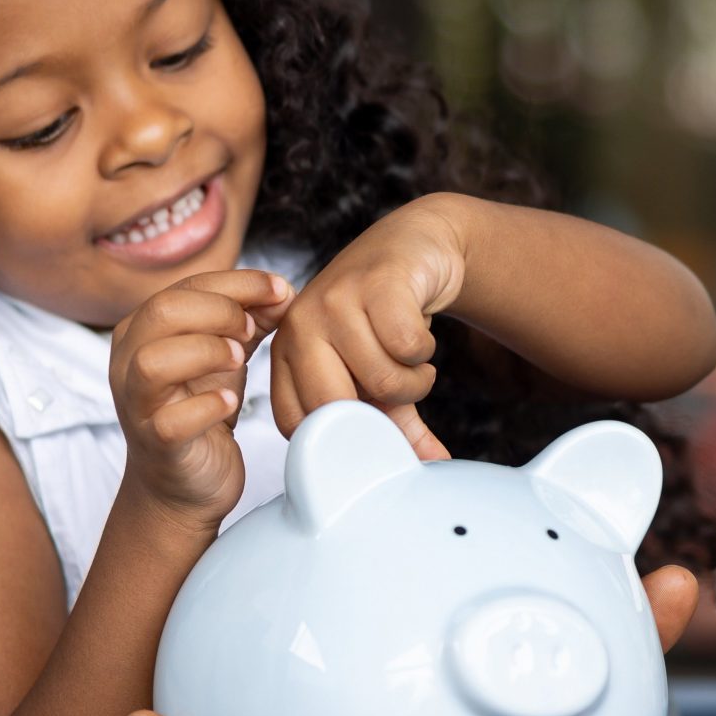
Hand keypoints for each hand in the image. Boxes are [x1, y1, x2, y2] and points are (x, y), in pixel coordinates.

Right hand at [108, 268, 293, 526]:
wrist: (183, 485)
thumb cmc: (199, 410)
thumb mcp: (225, 356)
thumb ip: (248, 320)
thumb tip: (282, 292)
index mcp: (143, 329)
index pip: (186, 287)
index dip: (238, 283)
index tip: (280, 290)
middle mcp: (128, 362)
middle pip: (163, 312)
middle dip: (219, 311)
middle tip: (253, 329)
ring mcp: (136, 404)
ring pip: (153, 361)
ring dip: (206, 352)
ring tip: (240, 359)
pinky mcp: (155, 444)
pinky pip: (170, 421)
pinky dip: (207, 406)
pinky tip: (231, 402)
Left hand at [269, 197, 471, 461]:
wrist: (412, 247)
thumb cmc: (385, 318)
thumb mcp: (379, 374)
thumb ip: (394, 424)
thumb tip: (429, 468)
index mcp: (285, 355)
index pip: (297, 425)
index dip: (340, 439)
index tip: (372, 427)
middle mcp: (299, 327)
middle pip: (335, 408)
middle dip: (382, 412)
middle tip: (400, 390)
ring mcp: (334, 301)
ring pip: (382, 380)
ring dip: (415, 381)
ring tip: (413, 361)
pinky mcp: (375, 284)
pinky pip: (408, 349)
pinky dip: (426, 353)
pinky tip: (421, 336)